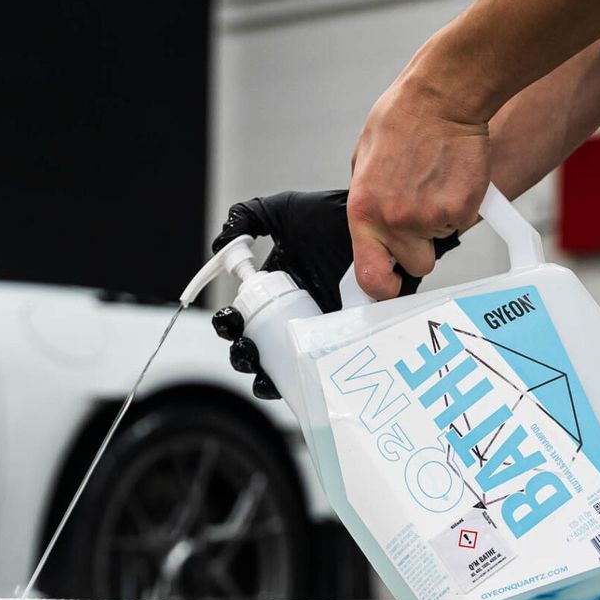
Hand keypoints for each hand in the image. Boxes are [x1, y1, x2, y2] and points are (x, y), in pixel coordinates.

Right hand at [210, 190, 457, 399]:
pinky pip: (328, 376)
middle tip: (249, 347)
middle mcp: (294, 320)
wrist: (379, 224)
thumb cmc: (333, 220)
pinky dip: (314, 387)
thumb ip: (247, 217)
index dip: (229, 325)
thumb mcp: (285, 213)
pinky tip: (305, 380)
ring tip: (268, 371)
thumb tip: (220, 244)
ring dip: (270, 380)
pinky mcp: (349, 346)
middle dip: (245, 357)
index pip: (242, 319)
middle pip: (258, 352)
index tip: (231, 320)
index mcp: (274, 295)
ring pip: (288, 371)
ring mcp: (321, 336)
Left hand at [348, 74, 490, 301]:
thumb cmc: (403, 119)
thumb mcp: (365, 161)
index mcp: (364, 213)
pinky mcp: (462, 208)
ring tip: (434, 181)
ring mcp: (430, 218)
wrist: (443, 96)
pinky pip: (463, 222)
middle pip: (416, 265)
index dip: (383, 289)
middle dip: (421, 246)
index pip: (370, 277)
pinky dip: (461, 204)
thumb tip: (373, 227)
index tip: (391, 286)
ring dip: (440, 220)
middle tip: (423, 210)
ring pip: (441, 241)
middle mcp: (395, 221)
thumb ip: (368, 201)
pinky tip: (451, 175)